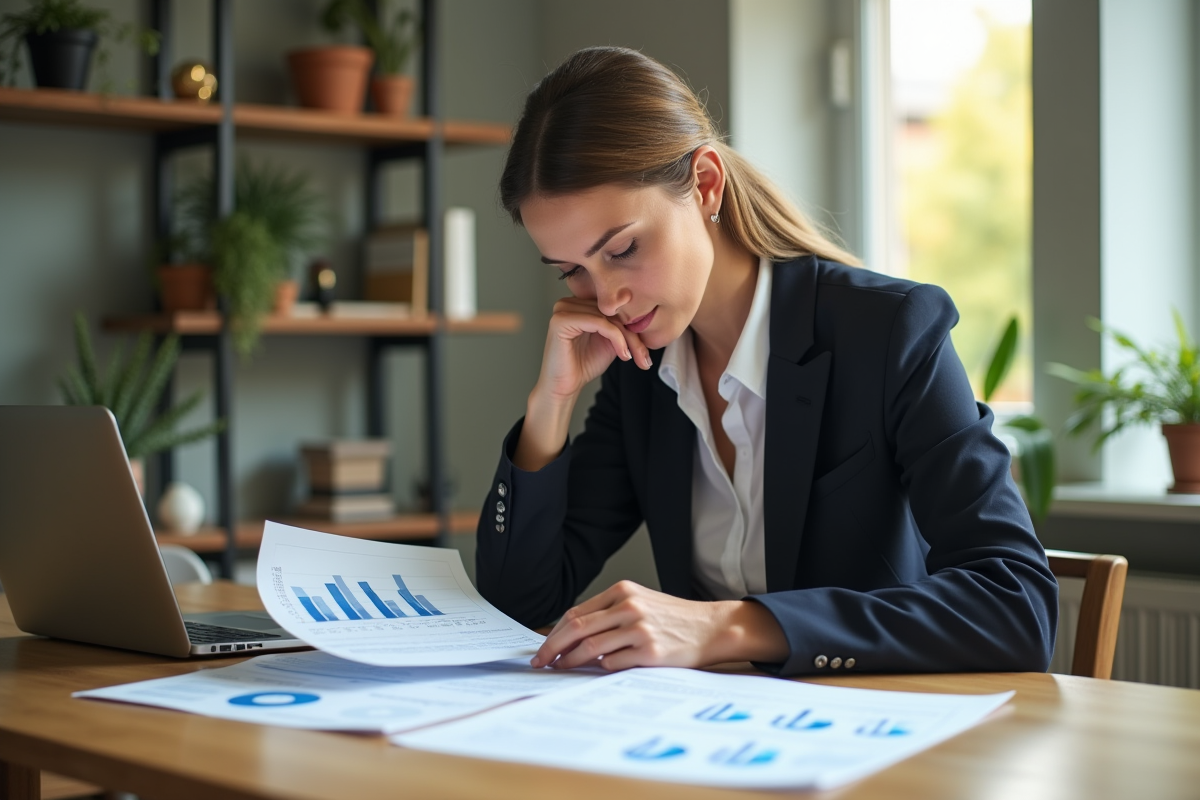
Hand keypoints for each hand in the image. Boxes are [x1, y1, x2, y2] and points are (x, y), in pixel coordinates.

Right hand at [513, 297, 653, 470]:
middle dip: (632, 336)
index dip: (633, 327)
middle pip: (612, 312)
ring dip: (627, 339)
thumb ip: (621, 326)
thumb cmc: (583, 365)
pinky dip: (616, 338)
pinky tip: (623, 354)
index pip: (613, 308)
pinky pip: (599, 322)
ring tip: (634, 357)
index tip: (645, 351)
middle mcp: (569, 302)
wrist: (564, 387)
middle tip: (644, 358)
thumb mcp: (610, 342)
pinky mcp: (561, 320)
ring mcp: (563, 309)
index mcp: (579, 304)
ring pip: (608, 317)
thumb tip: (644, 314)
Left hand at [530, 581, 789, 671]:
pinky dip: (600, 669)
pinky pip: (613, 663)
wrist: (711, 627)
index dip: (554, 632)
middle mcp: (629, 606)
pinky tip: (597, 671)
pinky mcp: (650, 651)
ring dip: (570, 662)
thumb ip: (609, 614)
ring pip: (590, 647)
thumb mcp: (640, 603)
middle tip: (540, 663)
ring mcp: (639, 628)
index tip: (542, 648)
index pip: (576, 613)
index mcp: (622, 591)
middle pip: (576, 628)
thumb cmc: (673, 618)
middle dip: (552, 648)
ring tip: (561, 670)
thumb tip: (570, 636)